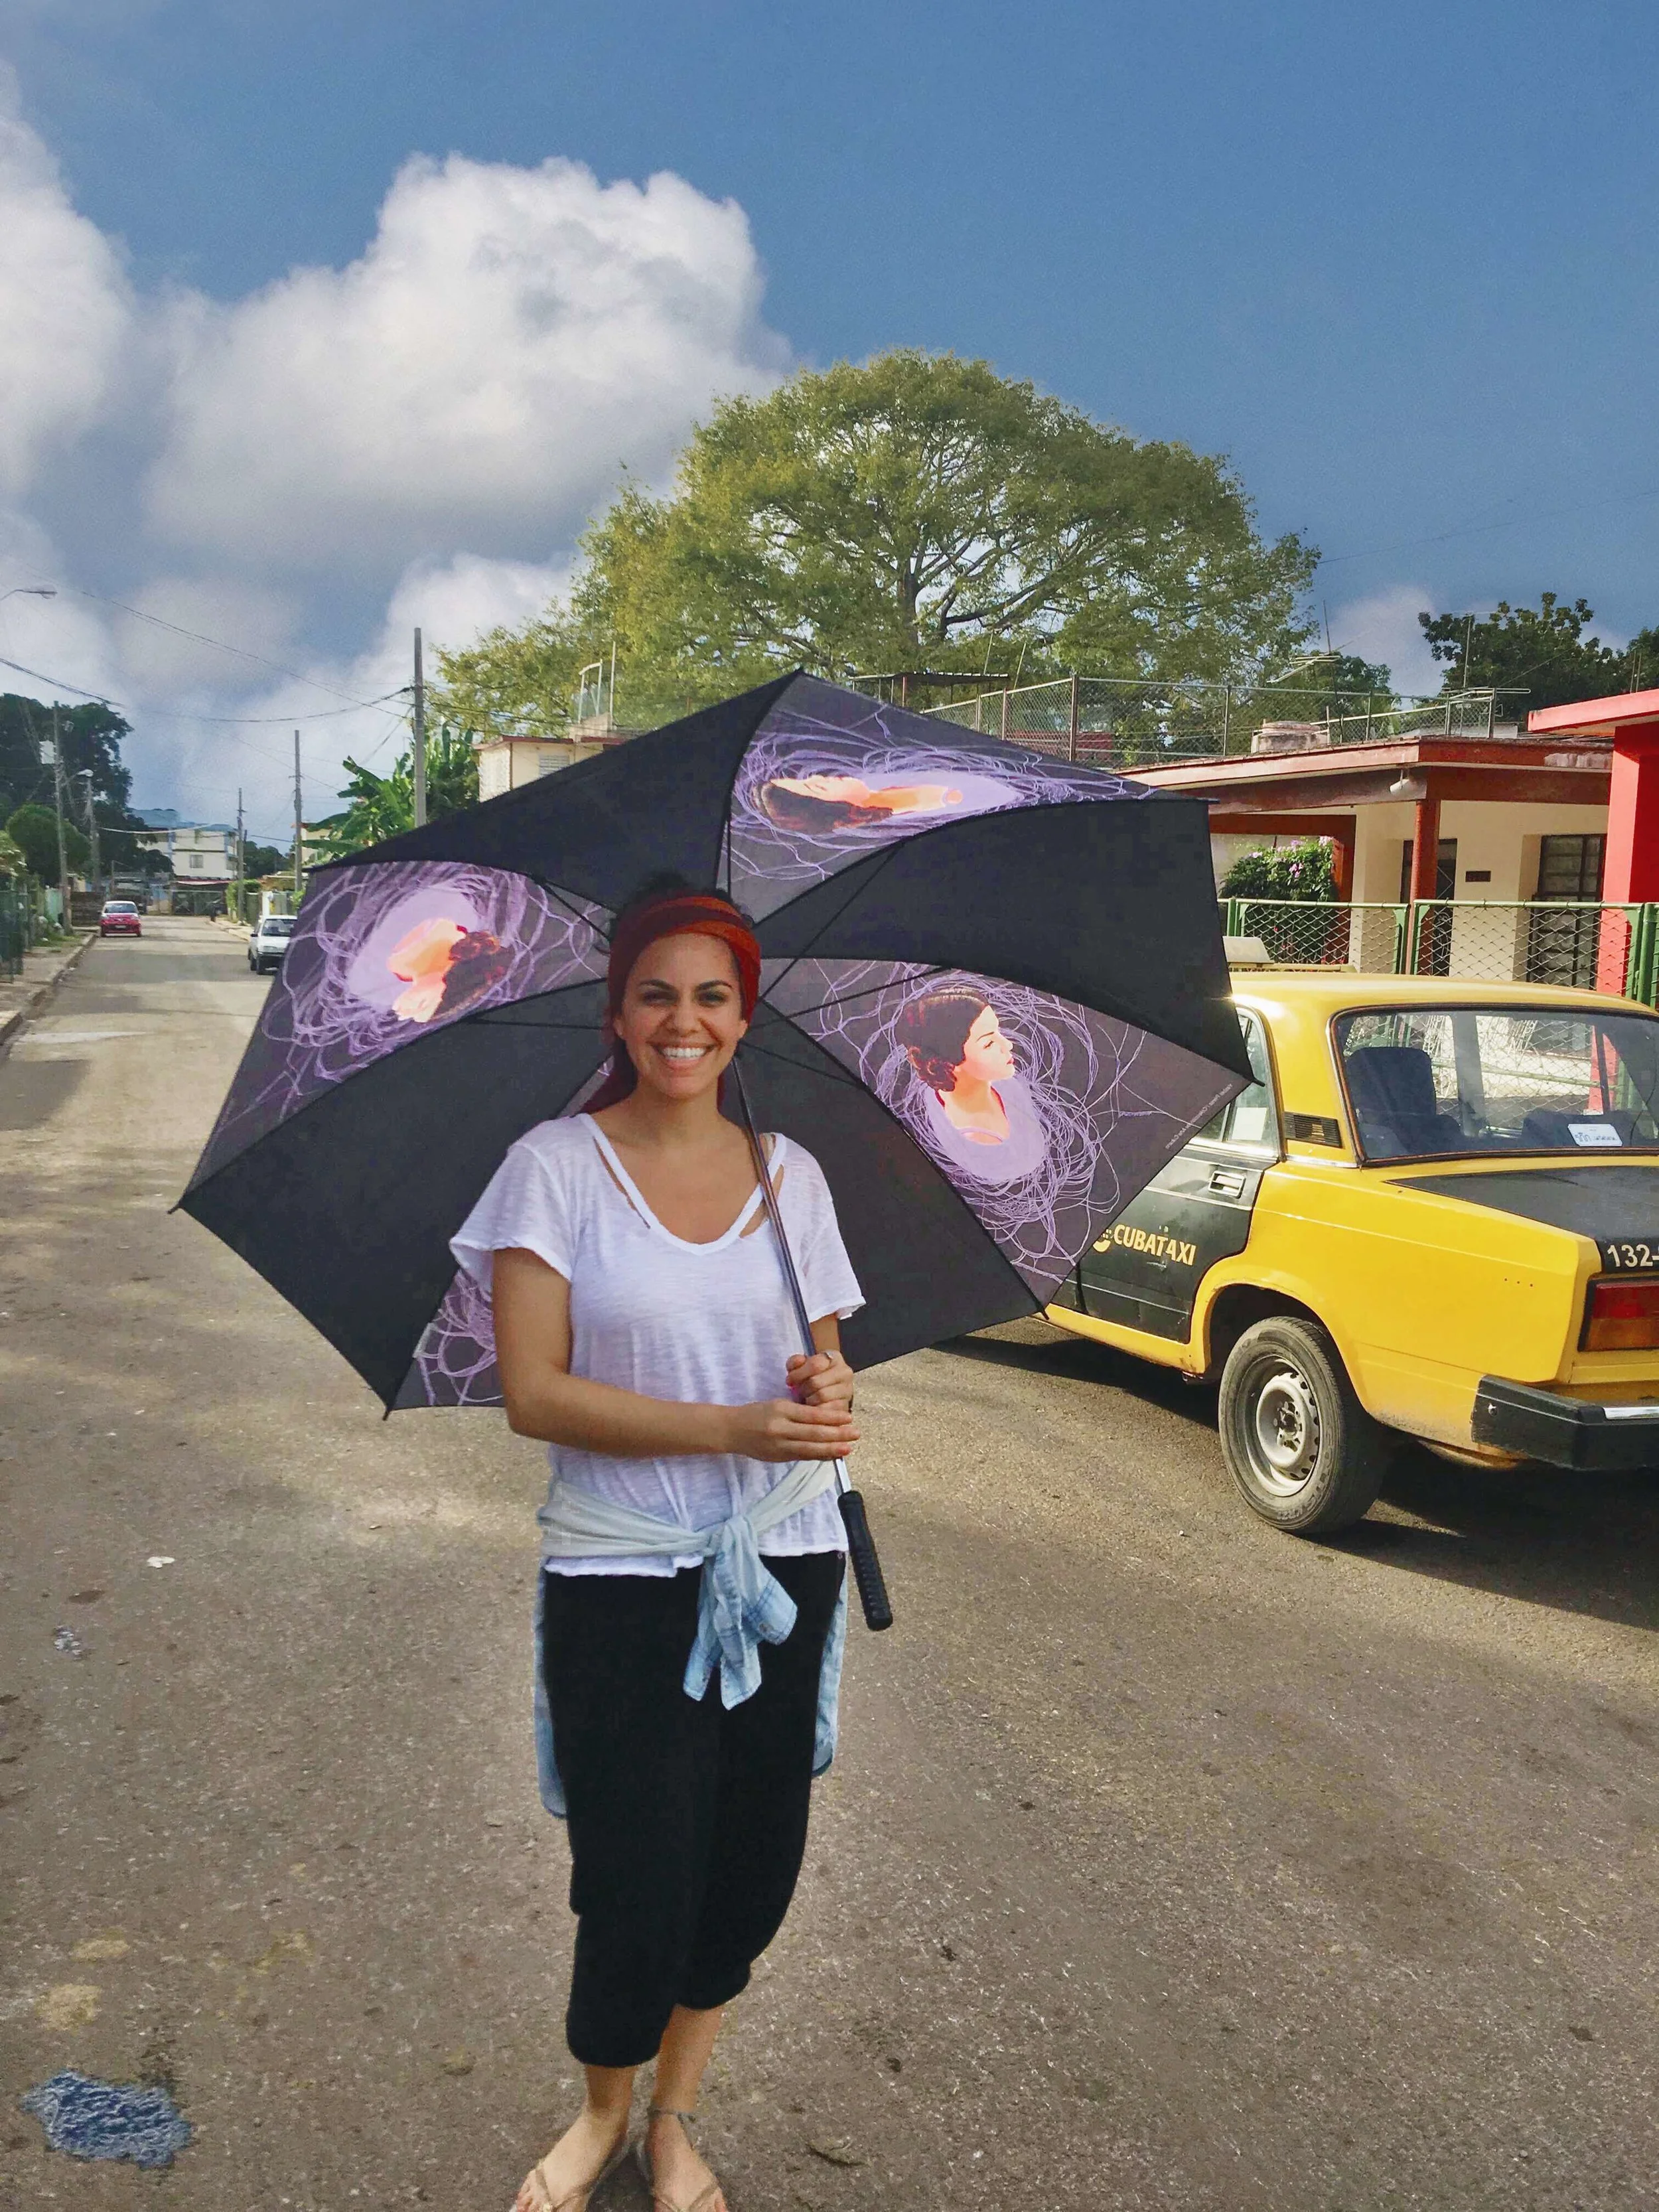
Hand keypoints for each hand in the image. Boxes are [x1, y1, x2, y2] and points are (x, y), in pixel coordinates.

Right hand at [722, 1395, 858, 1462]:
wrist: (730, 1429)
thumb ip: (797, 1412)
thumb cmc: (755, 1413)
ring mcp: (778, 1445)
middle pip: (813, 1433)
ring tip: (847, 1448)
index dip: (832, 1417)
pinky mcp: (777, 1457)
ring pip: (809, 1449)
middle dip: (837, 1434)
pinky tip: (830, 1455)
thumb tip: (825, 1419)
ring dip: (831, 1449)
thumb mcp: (776, 1404)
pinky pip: (801, 1457)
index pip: (811, 1414)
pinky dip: (817, 1456)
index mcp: (781, 1410)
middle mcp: (780, 1428)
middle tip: (856, 1433)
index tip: (849, 1417)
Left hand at [787, 1348, 854, 1411]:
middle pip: (816, 1382)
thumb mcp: (802, 1365)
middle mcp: (845, 1372)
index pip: (815, 1364)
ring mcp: (847, 1390)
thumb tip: (797, 1364)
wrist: (828, 1388)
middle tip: (799, 1391)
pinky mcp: (845, 1406)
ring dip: (809, 1399)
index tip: (789, 1380)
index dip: (798, 1373)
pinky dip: (817, 1410)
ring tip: (806, 1398)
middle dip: (803, 1388)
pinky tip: (813, 1407)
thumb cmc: (812, 1375)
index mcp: (834, 1358)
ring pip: (821, 1396)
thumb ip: (795, 1362)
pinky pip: (827, 1409)